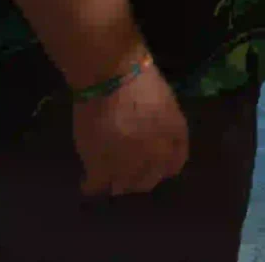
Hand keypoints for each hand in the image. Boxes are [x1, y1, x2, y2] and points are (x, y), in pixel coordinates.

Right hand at [73, 57, 186, 196]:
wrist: (111, 77)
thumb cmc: (140, 81)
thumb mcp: (166, 104)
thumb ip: (165, 127)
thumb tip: (153, 143)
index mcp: (176, 136)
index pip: (174, 165)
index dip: (160, 168)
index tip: (149, 166)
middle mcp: (157, 154)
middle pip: (148, 181)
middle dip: (138, 178)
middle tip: (124, 172)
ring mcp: (130, 163)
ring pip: (123, 187)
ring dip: (116, 182)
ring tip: (107, 176)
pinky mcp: (101, 166)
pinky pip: (96, 186)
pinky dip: (91, 185)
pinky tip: (87, 180)